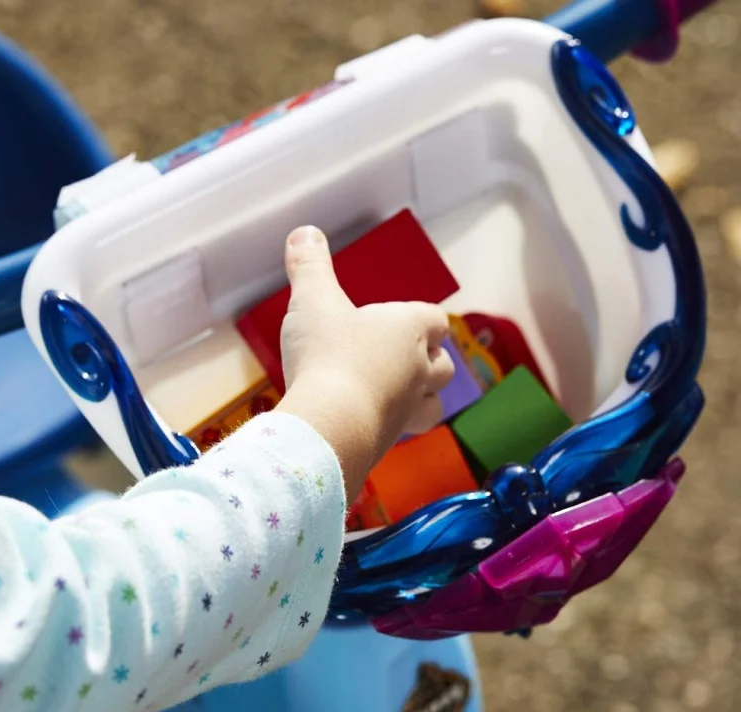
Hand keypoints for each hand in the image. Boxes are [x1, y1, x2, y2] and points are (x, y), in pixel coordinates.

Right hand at [276, 226, 454, 500]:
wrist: (329, 426)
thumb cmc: (327, 356)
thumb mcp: (312, 301)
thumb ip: (310, 266)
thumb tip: (305, 232)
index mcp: (411, 330)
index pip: (435, 320)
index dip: (425, 319)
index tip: (407, 320)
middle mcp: (419, 370)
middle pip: (444, 364)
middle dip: (428, 360)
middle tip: (403, 357)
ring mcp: (409, 410)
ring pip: (434, 402)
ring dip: (423, 397)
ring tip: (400, 393)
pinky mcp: (391, 441)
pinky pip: (404, 432)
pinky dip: (394, 425)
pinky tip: (371, 421)